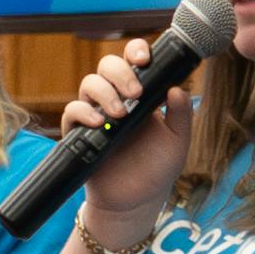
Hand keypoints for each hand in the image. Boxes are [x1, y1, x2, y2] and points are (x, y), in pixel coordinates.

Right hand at [60, 37, 193, 225]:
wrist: (136, 202)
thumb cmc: (157, 169)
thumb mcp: (177, 142)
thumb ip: (181, 115)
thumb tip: (178, 89)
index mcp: (141, 94)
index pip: (133, 60)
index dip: (136, 51)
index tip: (144, 59)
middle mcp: (116, 98)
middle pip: (108, 65)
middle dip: (121, 72)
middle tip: (135, 92)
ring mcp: (96, 113)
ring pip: (89, 83)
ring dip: (104, 92)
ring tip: (120, 113)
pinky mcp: (79, 133)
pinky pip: (73, 111)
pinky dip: (84, 112)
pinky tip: (100, 122)